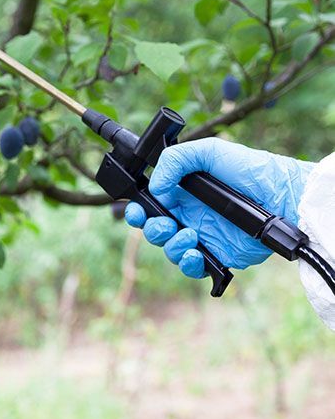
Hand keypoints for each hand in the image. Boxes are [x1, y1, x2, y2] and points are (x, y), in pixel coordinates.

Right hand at [124, 137, 314, 277]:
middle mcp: (187, 214)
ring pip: (169, 248)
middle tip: (165, 224)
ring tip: (189, 235)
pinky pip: (191, 267)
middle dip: (151, 229)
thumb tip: (155, 188)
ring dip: (171, 245)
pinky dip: (187, 263)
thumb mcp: (209, 151)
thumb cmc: (249, 170)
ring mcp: (201, 236)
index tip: (138, 210)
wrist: (282, 197)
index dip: (137, 210)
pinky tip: (194, 253)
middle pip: (153, 229)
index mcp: (181, 191)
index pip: (149, 204)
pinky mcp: (216, 255)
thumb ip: (174, 161)